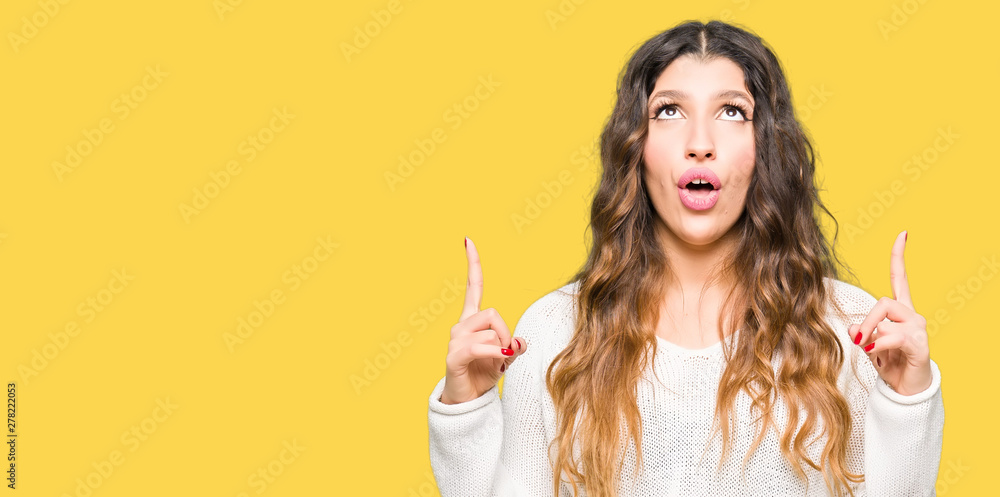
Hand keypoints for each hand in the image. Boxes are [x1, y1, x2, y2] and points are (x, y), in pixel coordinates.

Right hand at [440, 237, 527, 404]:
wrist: (468, 401)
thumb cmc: (485, 374)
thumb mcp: (507, 358)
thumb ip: (515, 346)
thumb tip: (518, 342)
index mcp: (471, 320)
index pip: (473, 286)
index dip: (473, 264)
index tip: (468, 240)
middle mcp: (460, 325)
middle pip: (493, 313)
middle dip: (506, 334)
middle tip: (505, 355)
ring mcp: (455, 339)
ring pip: (491, 333)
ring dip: (502, 351)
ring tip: (495, 366)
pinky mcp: (454, 355)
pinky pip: (482, 347)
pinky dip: (496, 356)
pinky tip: (498, 365)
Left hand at [849, 231, 932, 395]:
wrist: (908, 390)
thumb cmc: (891, 364)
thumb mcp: (869, 345)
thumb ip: (860, 333)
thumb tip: (853, 328)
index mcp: (900, 312)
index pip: (900, 279)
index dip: (899, 257)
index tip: (903, 233)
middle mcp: (912, 315)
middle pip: (882, 302)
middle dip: (866, 321)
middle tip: (859, 340)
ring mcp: (917, 327)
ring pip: (884, 318)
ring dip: (870, 335)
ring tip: (873, 351)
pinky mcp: (918, 342)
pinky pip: (891, 336)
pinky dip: (878, 345)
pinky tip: (876, 352)